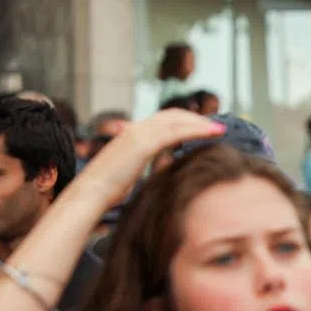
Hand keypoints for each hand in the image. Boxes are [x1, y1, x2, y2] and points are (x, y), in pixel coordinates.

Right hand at [71, 109, 226, 210]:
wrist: (90, 194)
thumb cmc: (109, 191)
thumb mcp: (133, 174)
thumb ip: (149, 166)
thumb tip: (167, 168)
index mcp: (132, 135)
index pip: (164, 121)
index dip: (184, 122)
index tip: (203, 129)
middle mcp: (135, 129)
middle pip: (172, 116)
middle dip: (196, 120)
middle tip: (216, 127)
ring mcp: (138, 134)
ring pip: (176, 121)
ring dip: (200, 124)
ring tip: (219, 129)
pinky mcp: (142, 144)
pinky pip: (175, 132)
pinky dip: (196, 130)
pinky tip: (212, 133)